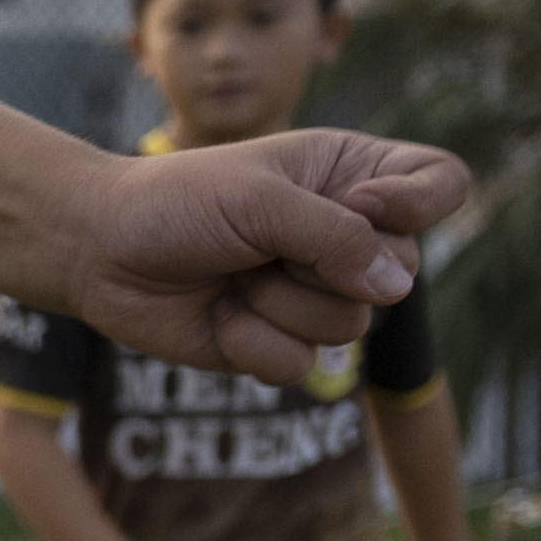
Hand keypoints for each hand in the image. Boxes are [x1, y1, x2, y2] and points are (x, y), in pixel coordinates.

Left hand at [42, 127, 466, 383]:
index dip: (419, 203)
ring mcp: (315, 292)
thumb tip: (396, 289)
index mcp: (353, 174)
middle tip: (258, 244)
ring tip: (233, 277)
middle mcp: (346, 235)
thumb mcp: (260, 202)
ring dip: (278, 305)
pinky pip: (301, 365)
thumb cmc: (176, 203)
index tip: (365, 203)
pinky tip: (217, 316)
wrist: (100, 251)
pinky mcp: (281, 342)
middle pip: (400, 271)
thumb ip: (336, 238)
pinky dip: (251, 343)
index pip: (440, 183)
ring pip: (349, 325)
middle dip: (321, 265)